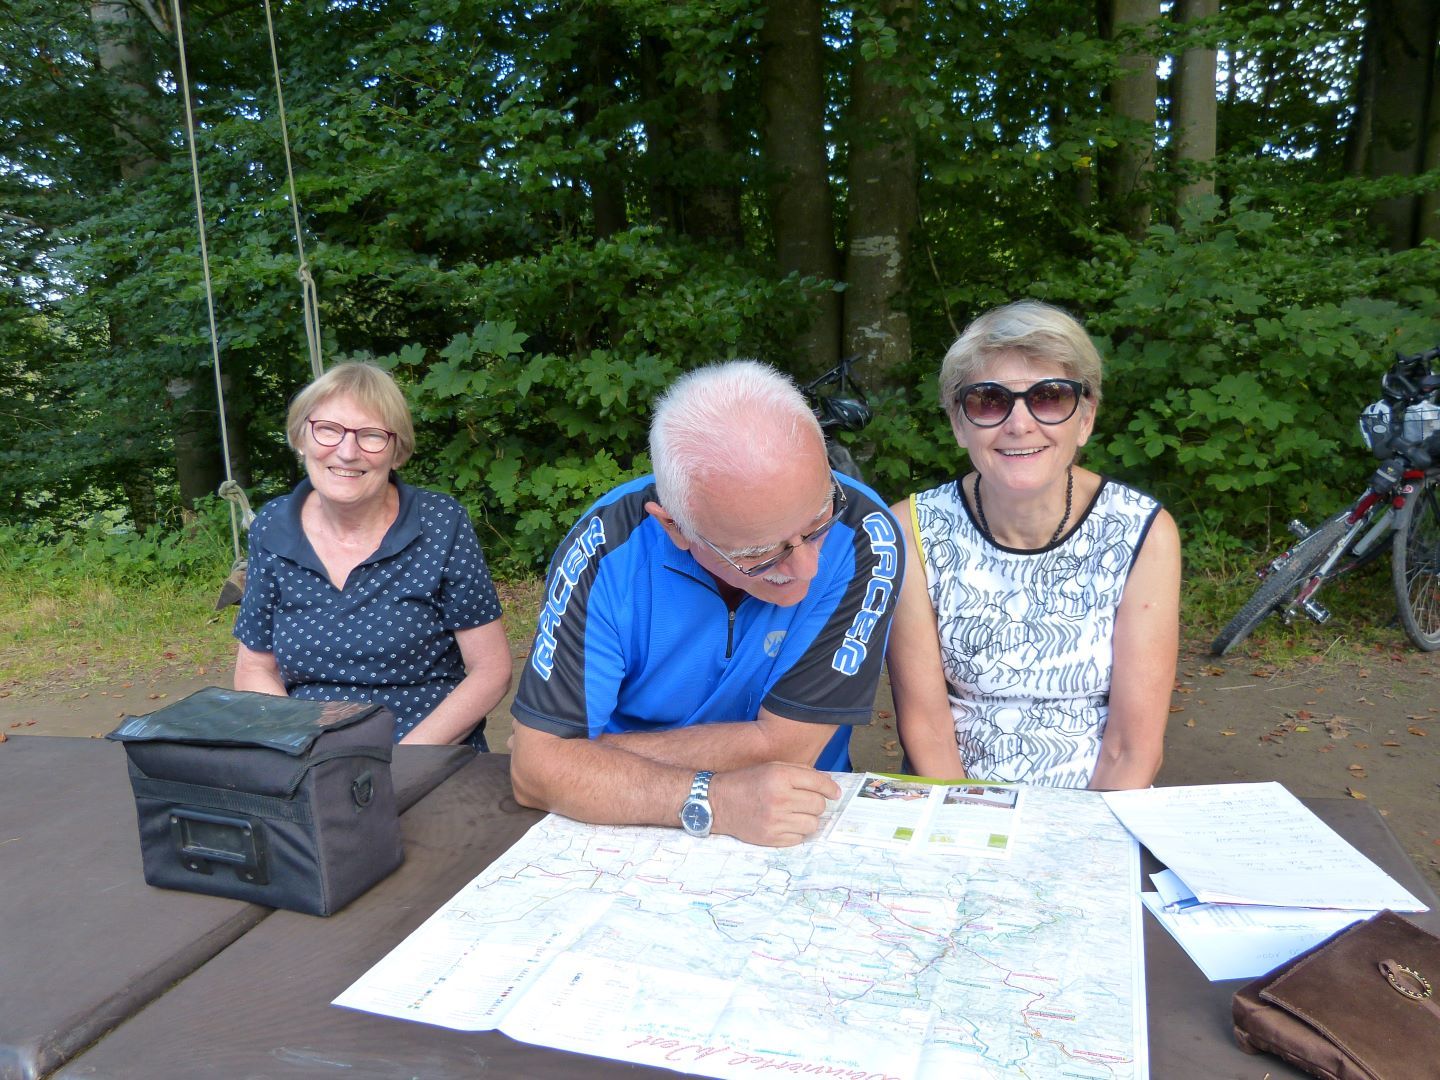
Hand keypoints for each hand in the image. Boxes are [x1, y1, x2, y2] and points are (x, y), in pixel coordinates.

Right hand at [709, 763, 840, 846]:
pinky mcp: (771, 838)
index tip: (834, 793)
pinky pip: (799, 838)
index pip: (819, 784)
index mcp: (780, 776)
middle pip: (818, 805)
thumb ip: (800, 772)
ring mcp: (775, 821)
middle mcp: (779, 798)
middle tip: (805, 802)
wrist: (717, 803)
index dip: (830, 789)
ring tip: (795, 813)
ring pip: (813, 824)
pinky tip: (785, 824)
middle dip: (816, 803)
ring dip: (808, 818)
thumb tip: (829, 786)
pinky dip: (797, 832)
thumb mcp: (772, 768)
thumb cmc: (747, 782)